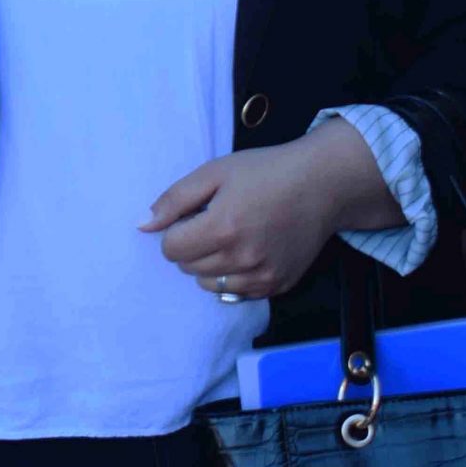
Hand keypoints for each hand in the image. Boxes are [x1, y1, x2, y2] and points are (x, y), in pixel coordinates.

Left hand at [139, 121, 401, 300]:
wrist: (321, 185)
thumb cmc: (264, 172)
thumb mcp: (213, 173)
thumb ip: (174, 200)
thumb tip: (143, 225)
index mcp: (222, 228)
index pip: (170, 249)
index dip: (175, 230)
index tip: (193, 215)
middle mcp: (242, 259)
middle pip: (187, 268)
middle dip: (191, 246)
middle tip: (214, 221)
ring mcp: (263, 276)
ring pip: (209, 285)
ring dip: (209, 265)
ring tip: (231, 237)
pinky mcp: (279, 285)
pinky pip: (237, 294)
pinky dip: (233, 276)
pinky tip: (247, 251)